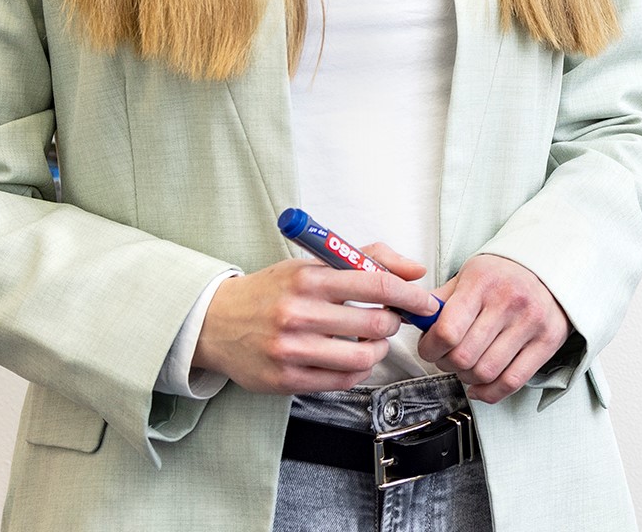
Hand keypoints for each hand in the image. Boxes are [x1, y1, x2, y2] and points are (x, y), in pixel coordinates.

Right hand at [192, 248, 438, 394]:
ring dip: (378, 350)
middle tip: (390, 321)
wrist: (215, 323)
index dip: (410, 296)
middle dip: (393, 324)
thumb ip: (367, 259)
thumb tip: (415, 271)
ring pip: (362, 357)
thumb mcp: (313, 263)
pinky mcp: (285, 379)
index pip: (376, 285)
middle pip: (375, 324)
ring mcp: (291, 349)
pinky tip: (352, 359)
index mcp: (309, 278)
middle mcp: (298, 313)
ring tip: (371, 342)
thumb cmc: (273, 290)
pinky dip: (357, 370)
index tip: (426, 303)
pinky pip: (342, 381)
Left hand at [416, 254, 569, 404]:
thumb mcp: (468, 275)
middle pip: (464, 357)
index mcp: (483, 282)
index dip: (430, 349)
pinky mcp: (548, 341)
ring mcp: (531, 323)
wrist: (550, 267)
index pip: (447, 331)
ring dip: (467, 378)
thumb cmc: (503, 275)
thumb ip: (440, 300)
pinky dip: (489, 393)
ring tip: (466, 367)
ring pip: (486, 372)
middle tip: (447, 358)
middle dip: (446, 364)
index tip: (429, 348)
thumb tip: (411, 319)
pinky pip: (512, 381)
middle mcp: (509, 301)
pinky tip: (479, 386)